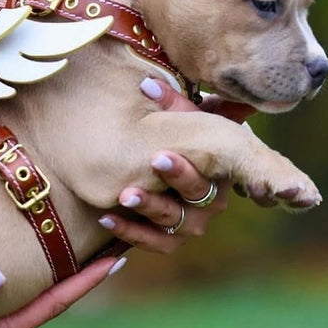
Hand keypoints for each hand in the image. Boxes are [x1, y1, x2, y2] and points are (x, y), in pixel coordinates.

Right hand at [0, 256, 123, 327]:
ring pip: (30, 299)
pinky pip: (4, 303)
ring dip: (57, 274)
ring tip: (81, 244)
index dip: (86, 281)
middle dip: (81, 270)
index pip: (52, 305)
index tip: (117, 258)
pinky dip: (25, 282)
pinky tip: (22, 267)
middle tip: (113, 240)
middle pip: (51, 298)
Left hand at [96, 78, 252, 252]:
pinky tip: (107, 217)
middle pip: (197, 196)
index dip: (186, 167)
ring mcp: (190, 224)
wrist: (157, 176)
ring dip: (148, 207)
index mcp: (220, 172)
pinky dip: (130, 232)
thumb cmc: (177, 142)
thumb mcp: (178, 121)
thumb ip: (169, 104)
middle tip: (148, 165)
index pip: (211, 171)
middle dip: (173, 180)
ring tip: (124, 194)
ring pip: (173, 222)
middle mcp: (211, 202)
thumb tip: (146, 85)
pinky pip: (153, 242)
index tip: (159, 155)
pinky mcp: (169, 241)